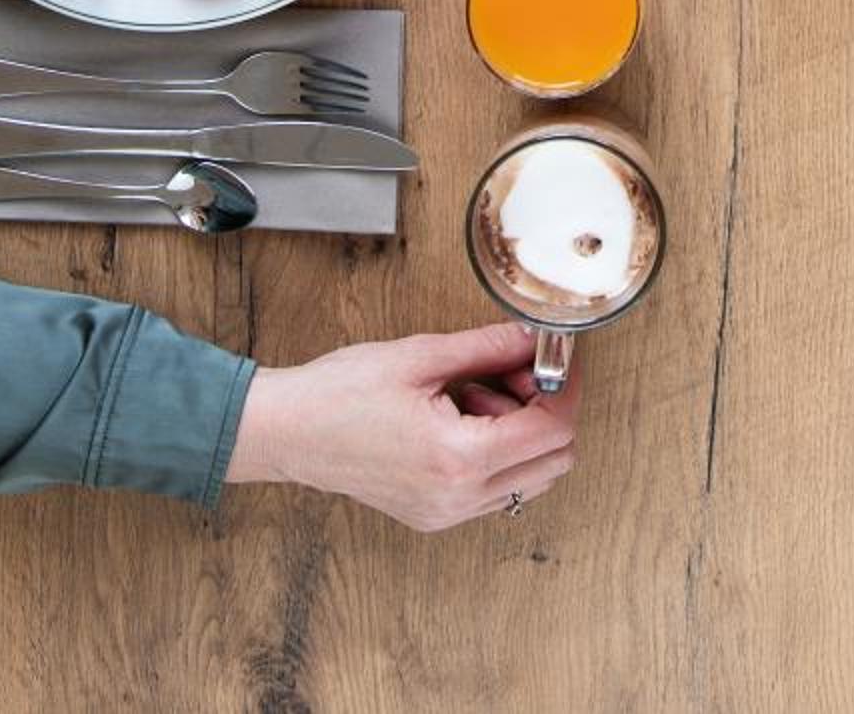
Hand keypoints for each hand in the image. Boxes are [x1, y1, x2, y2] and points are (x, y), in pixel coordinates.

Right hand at [226, 323, 579, 529]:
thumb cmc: (339, 394)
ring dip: (522, 434)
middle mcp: (458, 497)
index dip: (564, 387)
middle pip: (554, 461)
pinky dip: (497, 453)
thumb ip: (487, 347)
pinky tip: (462, 420)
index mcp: (458, 457)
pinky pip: (497, 490)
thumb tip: (533, 336)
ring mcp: (447, 513)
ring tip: (475, 395)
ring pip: (530, 478)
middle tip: (511, 372)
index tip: (554, 359)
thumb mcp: (420, 355)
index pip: (552, 430)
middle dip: (546, 410)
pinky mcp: (436, 515)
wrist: (288, 432)